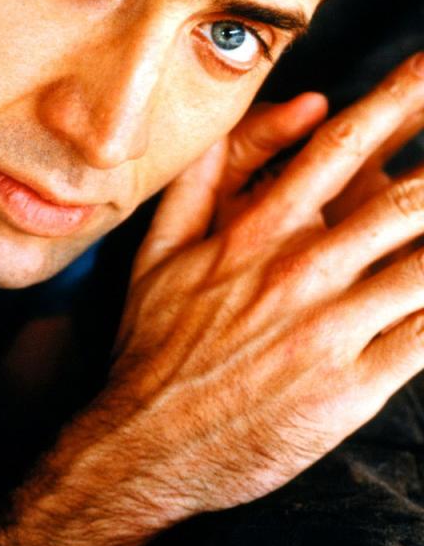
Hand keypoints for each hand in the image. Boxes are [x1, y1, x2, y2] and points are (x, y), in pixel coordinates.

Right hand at [113, 53, 423, 514]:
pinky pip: (423, 335)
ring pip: (423, 265)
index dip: (395, 102)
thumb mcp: (158, 249)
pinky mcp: (353, 386)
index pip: (339, 148)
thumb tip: (257, 120)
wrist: (150, 443)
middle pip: (400, 202)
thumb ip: (204, 177)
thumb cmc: (156, 344)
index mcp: (256, 232)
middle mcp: (299, 271)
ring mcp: (330, 328)